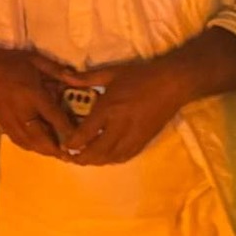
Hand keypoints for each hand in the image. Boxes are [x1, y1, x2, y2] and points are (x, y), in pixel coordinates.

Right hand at [0, 42, 79, 157]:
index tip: (81, 139)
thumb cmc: (12, 62)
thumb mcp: (37, 60)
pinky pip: (21, 142)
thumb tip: (78, 80)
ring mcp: (11, 121)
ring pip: (31, 144)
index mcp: (31, 94)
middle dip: (58, 148)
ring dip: (47, 151)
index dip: (69, 130)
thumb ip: (58, 71)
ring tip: (62, 154)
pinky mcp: (4, 126)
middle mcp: (22, 112)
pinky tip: (43, 148)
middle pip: (42, 138)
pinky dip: (34, 148)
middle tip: (74, 154)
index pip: (54, 117)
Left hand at [59, 57, 188, 165]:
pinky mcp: (144, 140)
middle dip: (81, 158)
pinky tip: (104, 158)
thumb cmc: (140, 76)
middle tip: (70, 157)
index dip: (72, 143)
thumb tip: (63, 76)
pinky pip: (125, 156)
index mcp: (109, 108)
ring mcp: (133, 136)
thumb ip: (85, 78)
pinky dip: (111, 160)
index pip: (86, 133)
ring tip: (84, 159)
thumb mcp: (111, 73)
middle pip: (96, 151)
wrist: (172, 84)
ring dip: (95, 161)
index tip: (64, 145)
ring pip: (110, 157)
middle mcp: (120, 126)